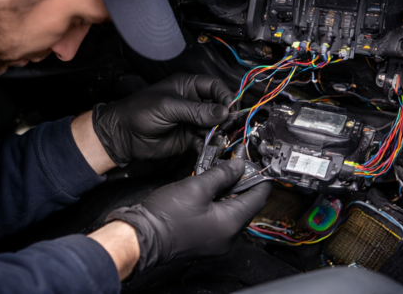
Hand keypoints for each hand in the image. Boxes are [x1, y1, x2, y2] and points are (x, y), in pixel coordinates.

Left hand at [91, 74, 233, 165]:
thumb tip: (223, 112)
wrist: (123, 135)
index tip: (230, 109)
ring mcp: (192, 121)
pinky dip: (210, 144)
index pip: (215, 86)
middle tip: (228, 127)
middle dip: (225, 118)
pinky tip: (207, 147)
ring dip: (219, 133)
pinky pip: (206, 140)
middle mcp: (192, 102)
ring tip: (217, 139)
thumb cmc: (139, 111)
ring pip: (215, 126)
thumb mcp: (168, 106)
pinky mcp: (189, 137)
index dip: (226, 96)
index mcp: (187, 86)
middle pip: (219, 107)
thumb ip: (196, 110)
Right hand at [106, 158, 271, 271]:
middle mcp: (227, 237)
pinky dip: (216, 202)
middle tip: (235, 162)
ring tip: (218, 172)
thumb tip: (238, 166)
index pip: (258, 199)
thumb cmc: (167, 215)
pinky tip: (207, 188)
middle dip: (241, 182)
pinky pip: (217, 218)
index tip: (258, 163)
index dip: (260, 178)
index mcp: (231, 225)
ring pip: (229, 210)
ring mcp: (214, 240)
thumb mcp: (196, 187)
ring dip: (227, 191)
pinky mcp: (202, 239)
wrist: (142, 235)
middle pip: (244, 205)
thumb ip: (221, 174)